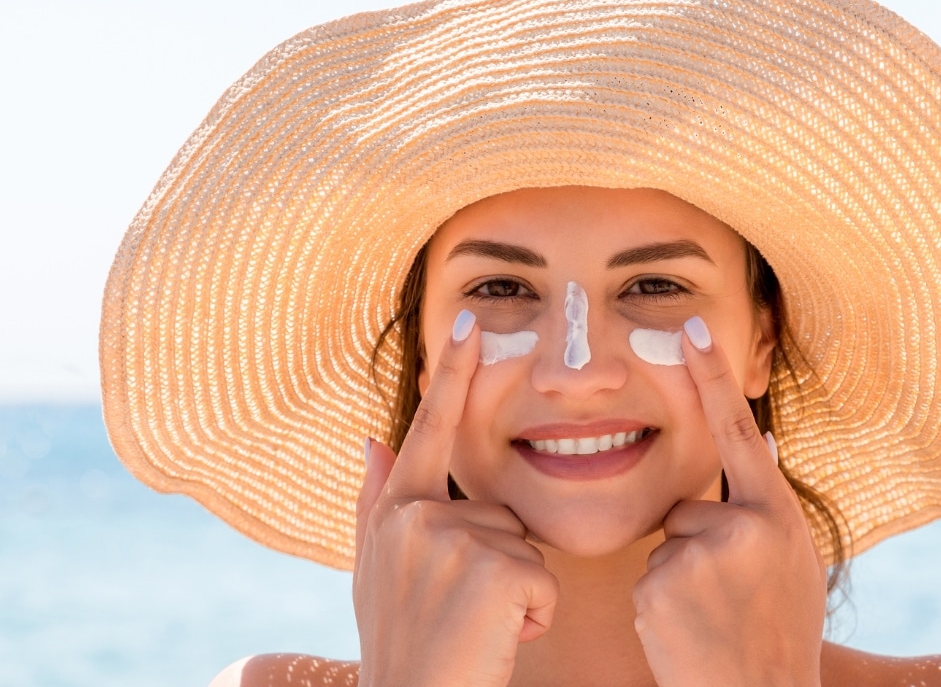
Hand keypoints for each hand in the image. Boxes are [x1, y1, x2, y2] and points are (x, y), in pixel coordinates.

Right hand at [354, 310, 558, 686]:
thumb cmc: (402, 646)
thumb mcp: (376, 574)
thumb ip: (376, 501)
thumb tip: (373, 437)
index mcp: (395, 512)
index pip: (430, 429)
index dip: (450, 375)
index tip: (470, 320)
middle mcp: (417, 517)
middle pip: (498, 512)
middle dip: (499, 564)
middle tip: (462, 614)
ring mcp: (453, 541)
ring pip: (524, 548)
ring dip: (516, 593)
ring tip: (477, 629)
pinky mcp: (492, 571)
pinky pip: (542, 582)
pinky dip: (534, 618)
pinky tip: (498, 639)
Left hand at [632, 316, 826, 686]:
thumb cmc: (780, 633)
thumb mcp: (796, 564)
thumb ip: (771, 508)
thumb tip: (757, 442)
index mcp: (778, 516)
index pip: (738, 430)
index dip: (713, 376)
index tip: (689, 326)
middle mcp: (743, 526)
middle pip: (689, 507)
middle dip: (697, 544)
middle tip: (728, 597)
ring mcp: (700, 555)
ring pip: (668, 543)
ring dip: (681, 576)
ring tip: (713, 617)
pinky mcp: (660, 585)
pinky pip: (648, 575)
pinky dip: (661, 603)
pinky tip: (689, 630)